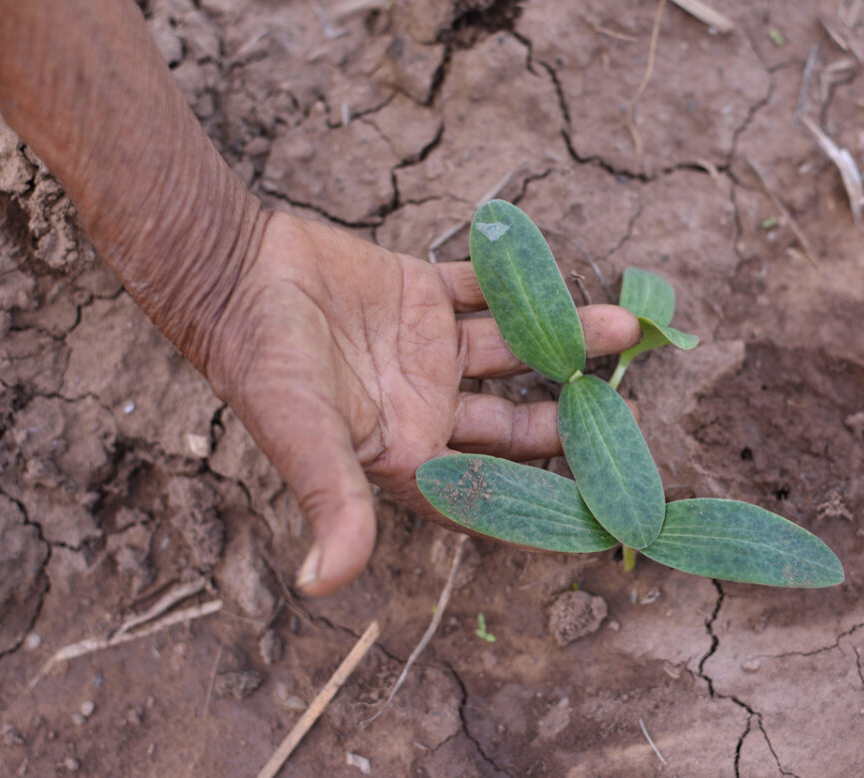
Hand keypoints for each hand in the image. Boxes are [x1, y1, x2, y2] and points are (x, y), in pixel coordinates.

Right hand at [205, 212, 639, 593]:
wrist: (233, 275)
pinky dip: (522, 284)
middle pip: (514, 421)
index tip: (600, 504)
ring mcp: (427, 348)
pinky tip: (567, 278)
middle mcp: (425, 406)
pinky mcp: (422, 294)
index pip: (487, 487)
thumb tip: (324, 587)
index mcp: (406, 453)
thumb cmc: (264, 366)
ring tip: (625, 331)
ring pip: (513, 348)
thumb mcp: (305, 439)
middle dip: (571, 417)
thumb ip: (331, 505)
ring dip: (566, 339)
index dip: (539, 499)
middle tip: (630, 413)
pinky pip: (485, 289)